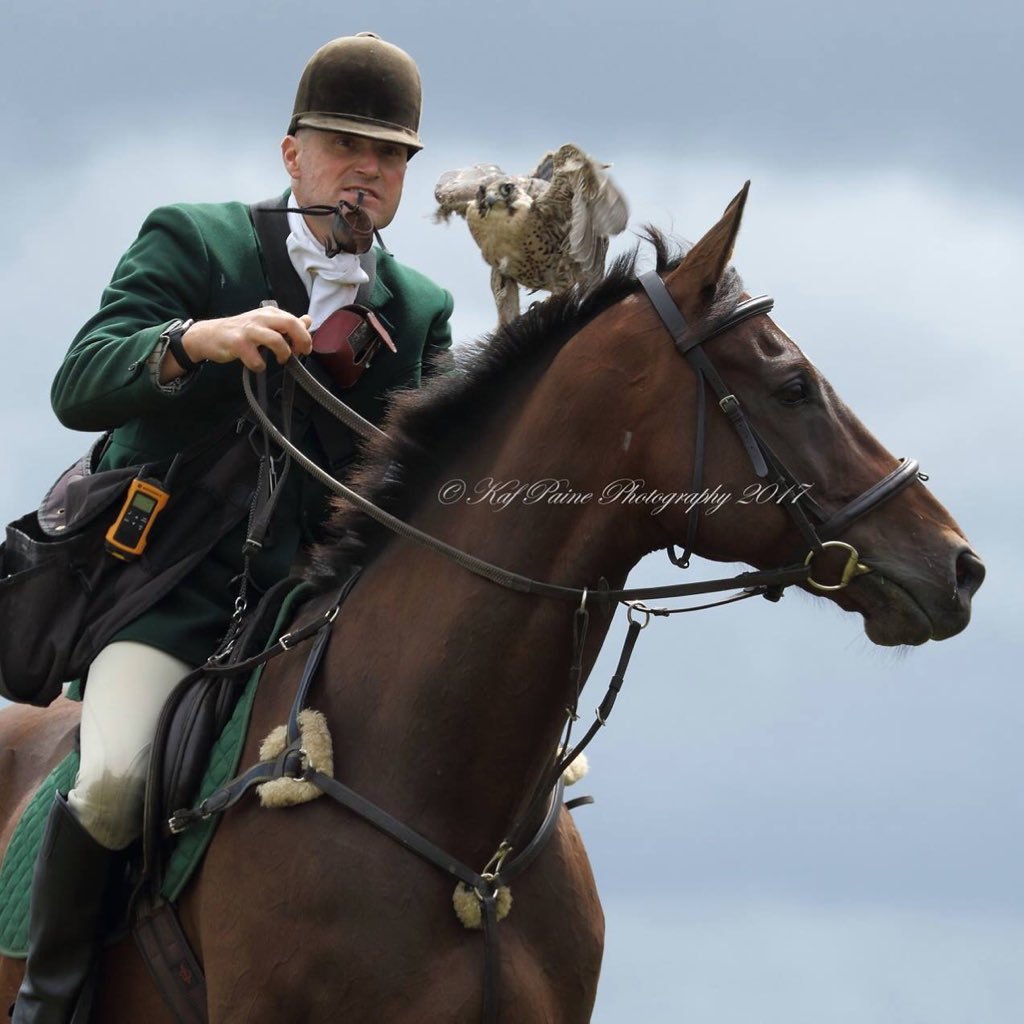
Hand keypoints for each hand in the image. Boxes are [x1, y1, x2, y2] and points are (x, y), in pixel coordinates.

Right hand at [160, 308, 312, 380]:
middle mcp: (261, 318)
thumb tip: (308, 320)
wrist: (208, 335)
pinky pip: (256, 360)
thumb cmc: (241, 332)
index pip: (295, 321)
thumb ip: (286, 324)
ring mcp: (249, 331)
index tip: (303, 348)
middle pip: (290, 324)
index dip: (304, 336)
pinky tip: (257, 365)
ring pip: (276, 340)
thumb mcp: (265, 324)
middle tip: (300, 353)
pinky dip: (260, 366)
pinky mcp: (238, 344)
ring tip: (281, 360)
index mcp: (270, 313)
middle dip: (301, 340)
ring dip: (283, 353)